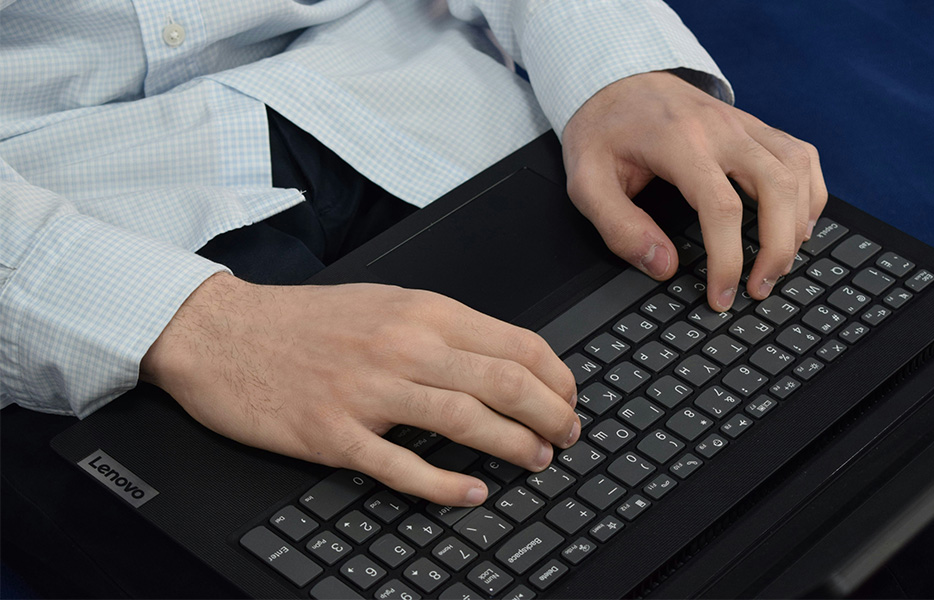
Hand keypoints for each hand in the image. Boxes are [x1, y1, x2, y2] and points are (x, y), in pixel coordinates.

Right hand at [141, 273, 579, 505]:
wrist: (221, 332)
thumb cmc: (305, 320)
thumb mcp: (385, 303)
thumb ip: (443, 328)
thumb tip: (505, 360)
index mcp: (421, 311)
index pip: (516, 343)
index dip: (557, 378)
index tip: (569, 398)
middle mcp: (402, 346)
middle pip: (505, 383)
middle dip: (552, 416)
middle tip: (566, 437)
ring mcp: (368, 392)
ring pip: (466, 421)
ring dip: (515, 447)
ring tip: (537, 461)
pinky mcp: (334, 434)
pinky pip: (403, 466)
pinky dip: (446, 486)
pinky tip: (473, 493)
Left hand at [562, 71, 827, 310]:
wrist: (618, 80)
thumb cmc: (604, 133)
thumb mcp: (586, 182)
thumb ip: (618, 227)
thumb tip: (664, 265)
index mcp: (680, 143)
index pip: (721, 207)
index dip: (728, 260)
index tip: (722, 296)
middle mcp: (722, 129)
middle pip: (777, 188)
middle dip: (777, 248)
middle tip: (759, 288)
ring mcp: (744, 124)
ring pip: (797, 171)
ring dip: (797, 224)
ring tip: (778, 266)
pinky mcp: (756, 127)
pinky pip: (802, 156)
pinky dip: (810, 193)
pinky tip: (798, 225)